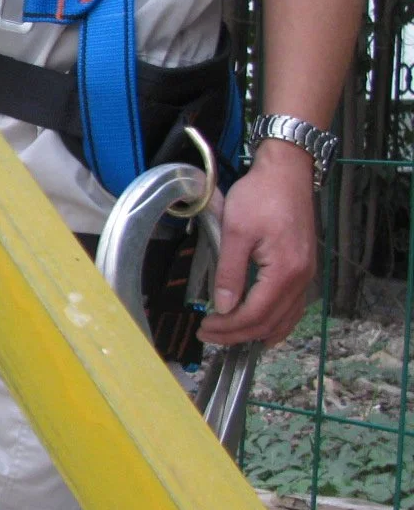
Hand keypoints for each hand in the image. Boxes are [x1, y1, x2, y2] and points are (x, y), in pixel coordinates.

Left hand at [197, 141, 317, 348]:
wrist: (287, 172)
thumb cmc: (260, 196)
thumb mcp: (235, 231)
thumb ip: (229, 272)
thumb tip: (223, 307)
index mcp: (286, 271)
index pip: (256, 315)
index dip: (228, 327)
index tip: (203, 328)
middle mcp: (302, 279)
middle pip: (270, 323)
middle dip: (237, 335)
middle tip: (207, 336)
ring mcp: (306, 276)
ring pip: (285, 320)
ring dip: (256, 333)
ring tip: (227, 337)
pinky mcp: (304, 269)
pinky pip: (292, 308)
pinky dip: (274, 323)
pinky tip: (258, 327)